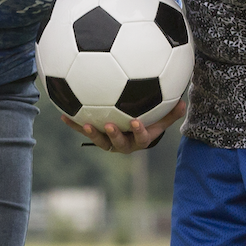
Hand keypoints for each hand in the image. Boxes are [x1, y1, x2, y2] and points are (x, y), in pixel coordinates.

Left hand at [64, 99, 186, 152]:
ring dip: (92, 133)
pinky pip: (84, 130)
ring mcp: (109, 142)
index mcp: (140, 140)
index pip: (142, 138)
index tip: (136, 121)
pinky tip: (62, 115)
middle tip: (109, 125)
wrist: (134, 133)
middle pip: (119, 144)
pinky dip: (73, 124)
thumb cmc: (150, 122)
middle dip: (114, 136)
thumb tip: (183, 102)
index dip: (139, 131)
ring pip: (100, 141)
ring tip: (84, 124)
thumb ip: (171, 113)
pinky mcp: (96, 136)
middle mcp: (124, 144)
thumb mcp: (161, 119)